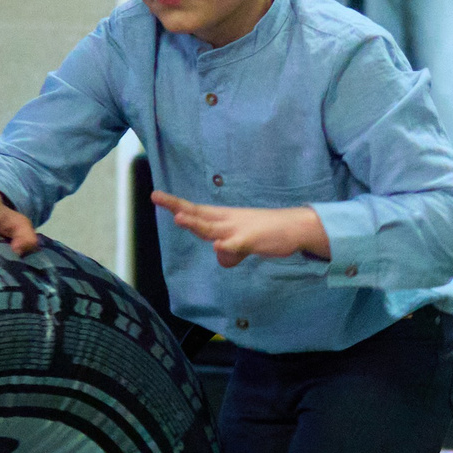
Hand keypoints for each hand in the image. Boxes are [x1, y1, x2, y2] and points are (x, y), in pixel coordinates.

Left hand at [152, 194, 329, 266]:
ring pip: (213, 227)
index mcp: (225, 219)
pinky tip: (219, 246)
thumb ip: (231, 250)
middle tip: (156, 197)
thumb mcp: (245, 242)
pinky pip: (238, 244)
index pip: (197, 211)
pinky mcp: (253, 240)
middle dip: (178, 207)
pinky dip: (228, 246)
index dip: (177, 204)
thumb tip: (222, 257)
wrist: (296, 227)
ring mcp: (240, 230)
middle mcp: (228, 221)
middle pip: (199, 214)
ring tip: (180, 218)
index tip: (157, 196)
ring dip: (196, 224)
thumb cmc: (269, 232)